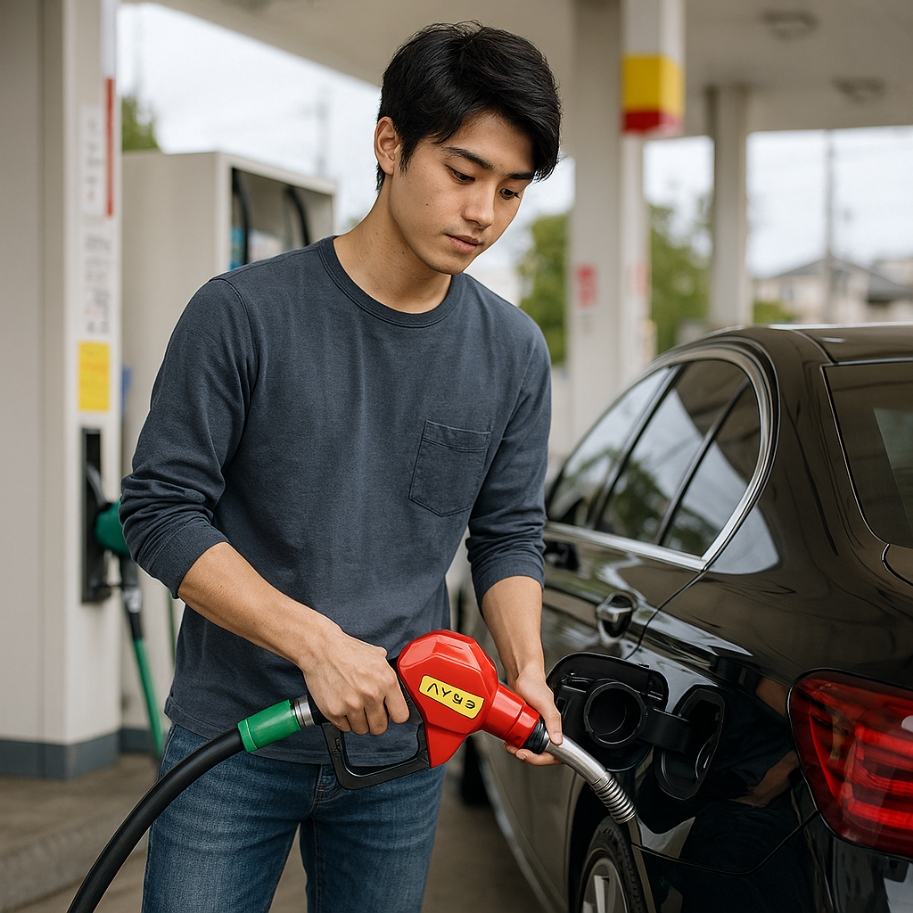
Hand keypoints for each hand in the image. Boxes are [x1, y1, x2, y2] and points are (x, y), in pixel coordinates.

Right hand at [298, 620, 409, 735]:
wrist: (320, 649)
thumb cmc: (346, 650)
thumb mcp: (377, 656)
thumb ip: (387, 674)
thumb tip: (394, 687)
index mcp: (386, 681)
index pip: (401, 716)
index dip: (394, 715)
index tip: (390, 713)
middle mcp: (372, 694)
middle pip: (380, 728)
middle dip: (375, 721)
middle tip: (369, 710)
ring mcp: (353, 705)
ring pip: (362, 730)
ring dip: (358, 721)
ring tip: (353, 705)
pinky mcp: (335, 712)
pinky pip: (345, 728)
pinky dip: (343, 720)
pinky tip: (342, 705)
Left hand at [504, 665, 562, 766]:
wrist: (520, 675)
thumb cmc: (535, 684)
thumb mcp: (546, 703)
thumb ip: (553, 720)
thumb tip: (558, 739)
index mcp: (556, 726)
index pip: (555, 753)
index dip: (540, 758)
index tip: (527, 754)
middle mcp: (547, 729)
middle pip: (541, 753)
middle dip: (528, 756)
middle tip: (517, 752)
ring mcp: (536, 728)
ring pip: (531, 748)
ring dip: (520, 750)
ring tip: (511, 746)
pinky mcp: (525, 725)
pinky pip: (522, 739)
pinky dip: (516, 743)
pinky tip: (510, 740)